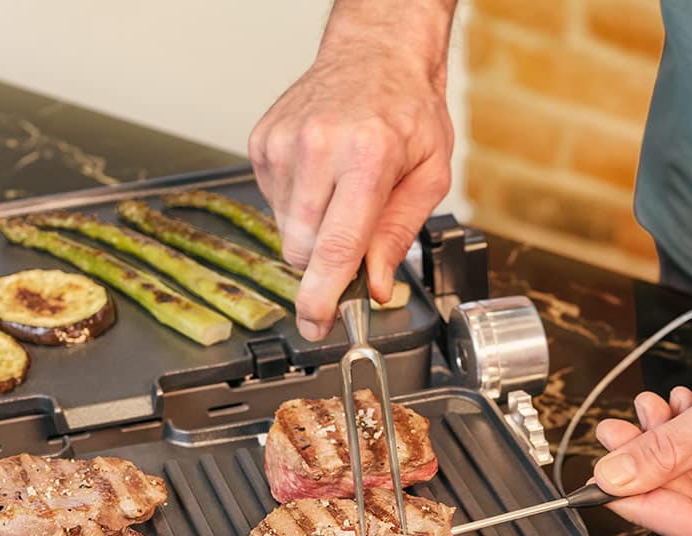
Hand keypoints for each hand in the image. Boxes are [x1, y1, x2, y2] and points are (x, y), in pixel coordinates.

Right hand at [249, 40, 452, 339]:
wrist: (374, 54)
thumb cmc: (407, 111)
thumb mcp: (429, 175)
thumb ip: (398, 235)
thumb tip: (376, 286)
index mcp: (367, 157)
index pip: (335, 247)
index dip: (322, 297)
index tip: (316, 325)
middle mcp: (318, 148)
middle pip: (303, 249)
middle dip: (326, 263)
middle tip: (355, 238)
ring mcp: (283, 144)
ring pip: (286, 231)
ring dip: (313, 231)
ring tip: (341, 191)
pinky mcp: (262, 142)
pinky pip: (274, 204)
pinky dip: (298, 205)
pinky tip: (322, 176)